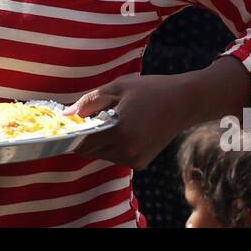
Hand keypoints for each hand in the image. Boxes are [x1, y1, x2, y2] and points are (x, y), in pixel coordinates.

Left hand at [63, 74, 200, 169]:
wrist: (184, 102)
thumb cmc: (150, 90)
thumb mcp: (117, 87)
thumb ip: (90, 101)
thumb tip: (66, 114)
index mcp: (119, 131)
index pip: (81, 142)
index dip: (71, 133)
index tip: (68, 123)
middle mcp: (126, 150)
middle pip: (90, 151)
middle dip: (85, 136)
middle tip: (91, 117)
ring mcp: (134, 159)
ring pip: (102, 155)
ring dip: (99, 141)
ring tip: (112, 120)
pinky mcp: (140, 163)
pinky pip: (116, 156)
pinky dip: (113, 146)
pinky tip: (125, 128)